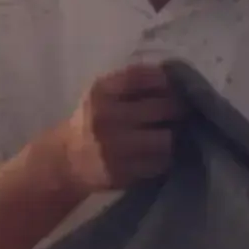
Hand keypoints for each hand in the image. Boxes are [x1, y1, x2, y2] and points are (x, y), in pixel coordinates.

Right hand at [55, 64, 182, 193]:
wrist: (67, 159)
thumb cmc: (92, 120)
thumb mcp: (102, 95)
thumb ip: (131, 83)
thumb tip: (173, 76)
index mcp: (102, 92)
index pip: (143, 77)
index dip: (165, 80)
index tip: (172, 85)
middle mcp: (107, 117)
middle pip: (163, 108)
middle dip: (177, 109)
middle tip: (181, 111)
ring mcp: (115, 147)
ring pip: (165, 139)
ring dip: (171, 136)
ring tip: (170, 134)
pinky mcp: (122, 173)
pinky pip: (159, 163)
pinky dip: (163, 158)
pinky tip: (157, 154)